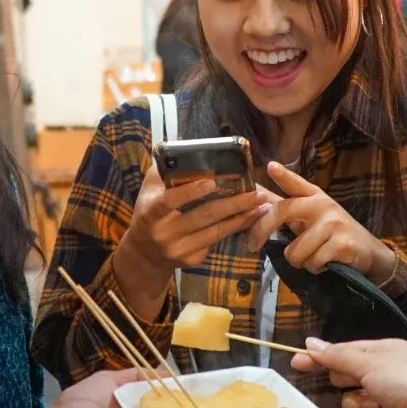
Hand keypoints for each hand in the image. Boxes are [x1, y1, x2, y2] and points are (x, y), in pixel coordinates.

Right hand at [113, 164, 264, 289]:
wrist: (145, 253)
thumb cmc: (150, 212)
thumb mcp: (149, 190)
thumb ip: (164, 170)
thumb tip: (184, 147)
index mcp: (151, 212)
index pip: (170, 201)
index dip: (191, 192)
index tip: (212, 181)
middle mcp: (164, 233)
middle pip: (203, 216)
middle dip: (233, 204)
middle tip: (256, 193)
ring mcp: (179, 249)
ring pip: (216, 231)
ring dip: (242, 217)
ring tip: (261, 205)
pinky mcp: (191, 261)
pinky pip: (216, 242)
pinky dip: (234, 229)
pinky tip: (249, 219)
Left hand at [244, 162, 396, 279]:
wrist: (370, 254)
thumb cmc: (333, 234)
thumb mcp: (311, 217)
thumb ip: (285, 207)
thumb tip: (257, 194)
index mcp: (314, 196)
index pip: (296, 183)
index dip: (283, 175)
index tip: (270, 166)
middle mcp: (322, 204)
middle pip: (282, 211)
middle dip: (260, 231)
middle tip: (251, 246)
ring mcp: (333, 223)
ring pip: (294, 251)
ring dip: (301, 261)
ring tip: (315, 256)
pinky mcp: (342, 244)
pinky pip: (311, 262)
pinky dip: (315, 269)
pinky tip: (327, 263)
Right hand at [290, 338, 406, 407]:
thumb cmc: (404, 381)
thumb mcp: (368, 362)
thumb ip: (336, 356)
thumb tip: (309, 343)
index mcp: (380, 354)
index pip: (341, 353)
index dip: (320, 358)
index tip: (295, 362)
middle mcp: (379, 376)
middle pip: (343, 379)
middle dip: (348, 384)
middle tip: (361, 384)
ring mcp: (381, 403)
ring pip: (350, 405)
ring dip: (362, 406)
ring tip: (381, 407)